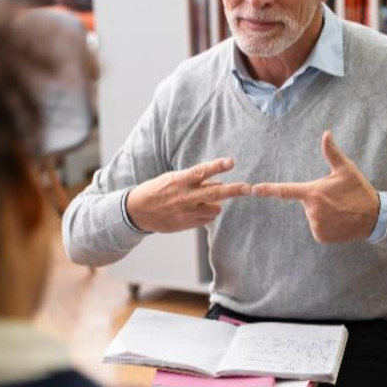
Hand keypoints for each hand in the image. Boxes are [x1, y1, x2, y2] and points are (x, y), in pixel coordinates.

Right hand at [127, 158, 251, 232]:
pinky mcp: (187, 224)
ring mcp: (187, 212)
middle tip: (249, 187)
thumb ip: (195, 181)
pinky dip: (208, 214)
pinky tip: (197, 210)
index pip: (201, 172)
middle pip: (215, 193)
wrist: (137, 212)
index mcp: (179, 181)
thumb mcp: (172, 179)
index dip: (217, 166)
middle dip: (234, 190)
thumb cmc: (157, 191)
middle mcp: (185, 197)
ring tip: (204, 200)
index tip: (231, 162)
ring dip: (216, 203)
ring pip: (215, 208)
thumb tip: (217, 182)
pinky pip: (208, 219)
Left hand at [252, 131, 379, 242]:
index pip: (286, 190)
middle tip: (337, 199)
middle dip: (317, 200)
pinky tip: (340, 221)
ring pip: (312, 216)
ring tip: (341, 210)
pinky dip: (326, 225)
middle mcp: (312, 211)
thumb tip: (326, 133)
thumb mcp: (346, 169)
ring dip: (322, 213)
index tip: (253, 189)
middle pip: (306, 203)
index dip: (269, 189)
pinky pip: (318, 228)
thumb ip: (332, 153)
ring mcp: (316, 225)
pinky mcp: (321, 237)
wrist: (375, 217)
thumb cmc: (359, 190)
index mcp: (313, 193)